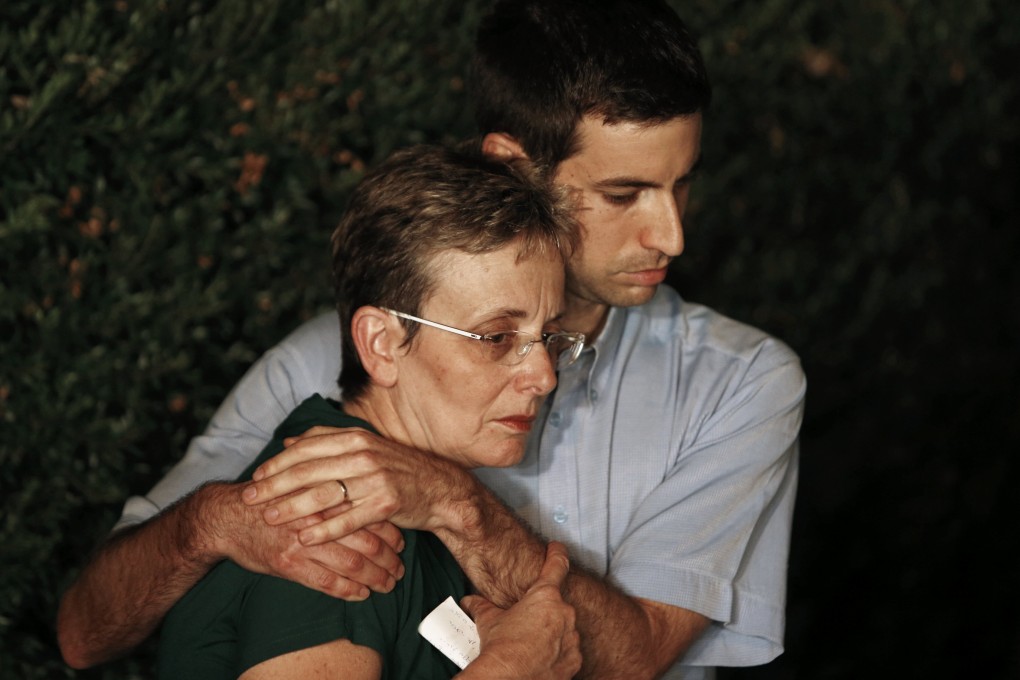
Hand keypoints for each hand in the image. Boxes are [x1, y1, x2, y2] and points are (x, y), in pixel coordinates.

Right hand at [207, 483, 405, 599]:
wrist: (228, 517)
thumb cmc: (270, 499)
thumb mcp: (303, 484)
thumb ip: (333, 489)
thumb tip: (368, 498)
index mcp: (326, 495)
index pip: (370, 515)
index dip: (391, 531)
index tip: (402, 542)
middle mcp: (319, 517)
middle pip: (368, 542)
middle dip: (389, 559)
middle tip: (400, 568)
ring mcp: (303, 542)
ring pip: (353, 564)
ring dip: (376, 578)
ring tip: (388, 584)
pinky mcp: (289, 564)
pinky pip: (328, 583)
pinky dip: (349, 591)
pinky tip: (361, 595)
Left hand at [240, 427, 470, 544]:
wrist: (441, 489)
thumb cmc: (397, 470)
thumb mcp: (366, 447)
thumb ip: (328, 442)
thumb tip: (288, 441)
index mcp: (356, 437)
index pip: (307, 447)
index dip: (278, 462)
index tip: (256, 476)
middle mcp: (364, 454)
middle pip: (309, 469)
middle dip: (275, 485)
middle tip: (250, 498)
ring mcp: (376, 478)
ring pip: (325, 493)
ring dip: (292, 507)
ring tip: (269, 518)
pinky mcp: (387, 503)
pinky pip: (348, 519)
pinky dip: (324, 529)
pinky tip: (304, 537)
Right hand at [459, 542, 580, 679]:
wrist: (509, 679)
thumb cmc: (501, 648)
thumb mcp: (489, 622)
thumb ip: (482, 607)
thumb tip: (470, 602)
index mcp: (545, 597)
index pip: (556, 566)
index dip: (557, 554)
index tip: (557, 548)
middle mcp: (563, 614)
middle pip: (556, 605)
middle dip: (542, 612)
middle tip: (525, 623)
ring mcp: (571, 639)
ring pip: (564, 629)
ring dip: (551, 633)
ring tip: (530, 645)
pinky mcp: (574, 661)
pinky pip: (568, 652)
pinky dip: (557, 654)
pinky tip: (540, 660)